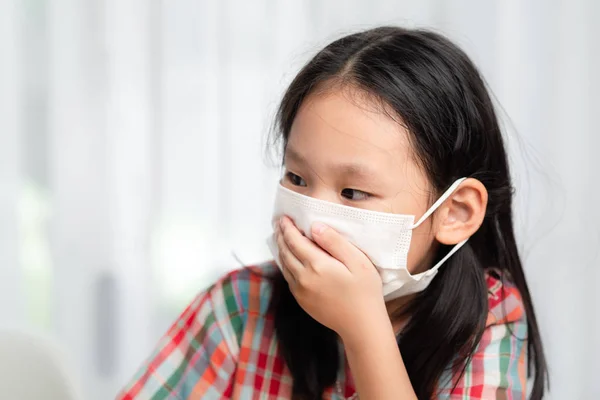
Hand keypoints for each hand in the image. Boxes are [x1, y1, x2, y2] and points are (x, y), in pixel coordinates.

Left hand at [276, 216, 388, 340]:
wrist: (361, 326)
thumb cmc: (365, 292)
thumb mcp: (357, 261)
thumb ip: (334, 242)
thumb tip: (315, 227)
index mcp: (317, 265)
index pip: (295, 241)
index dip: (288, 228)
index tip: (284, 217)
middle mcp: (303, 278)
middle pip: (285, 252)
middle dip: (281, 236)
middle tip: (279, 224)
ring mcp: (301, 291)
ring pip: (284, 265)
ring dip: (281, 249)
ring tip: (280, 237)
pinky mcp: (302, 301)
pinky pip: (288, 278)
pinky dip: (285, 264)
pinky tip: (289, 259)